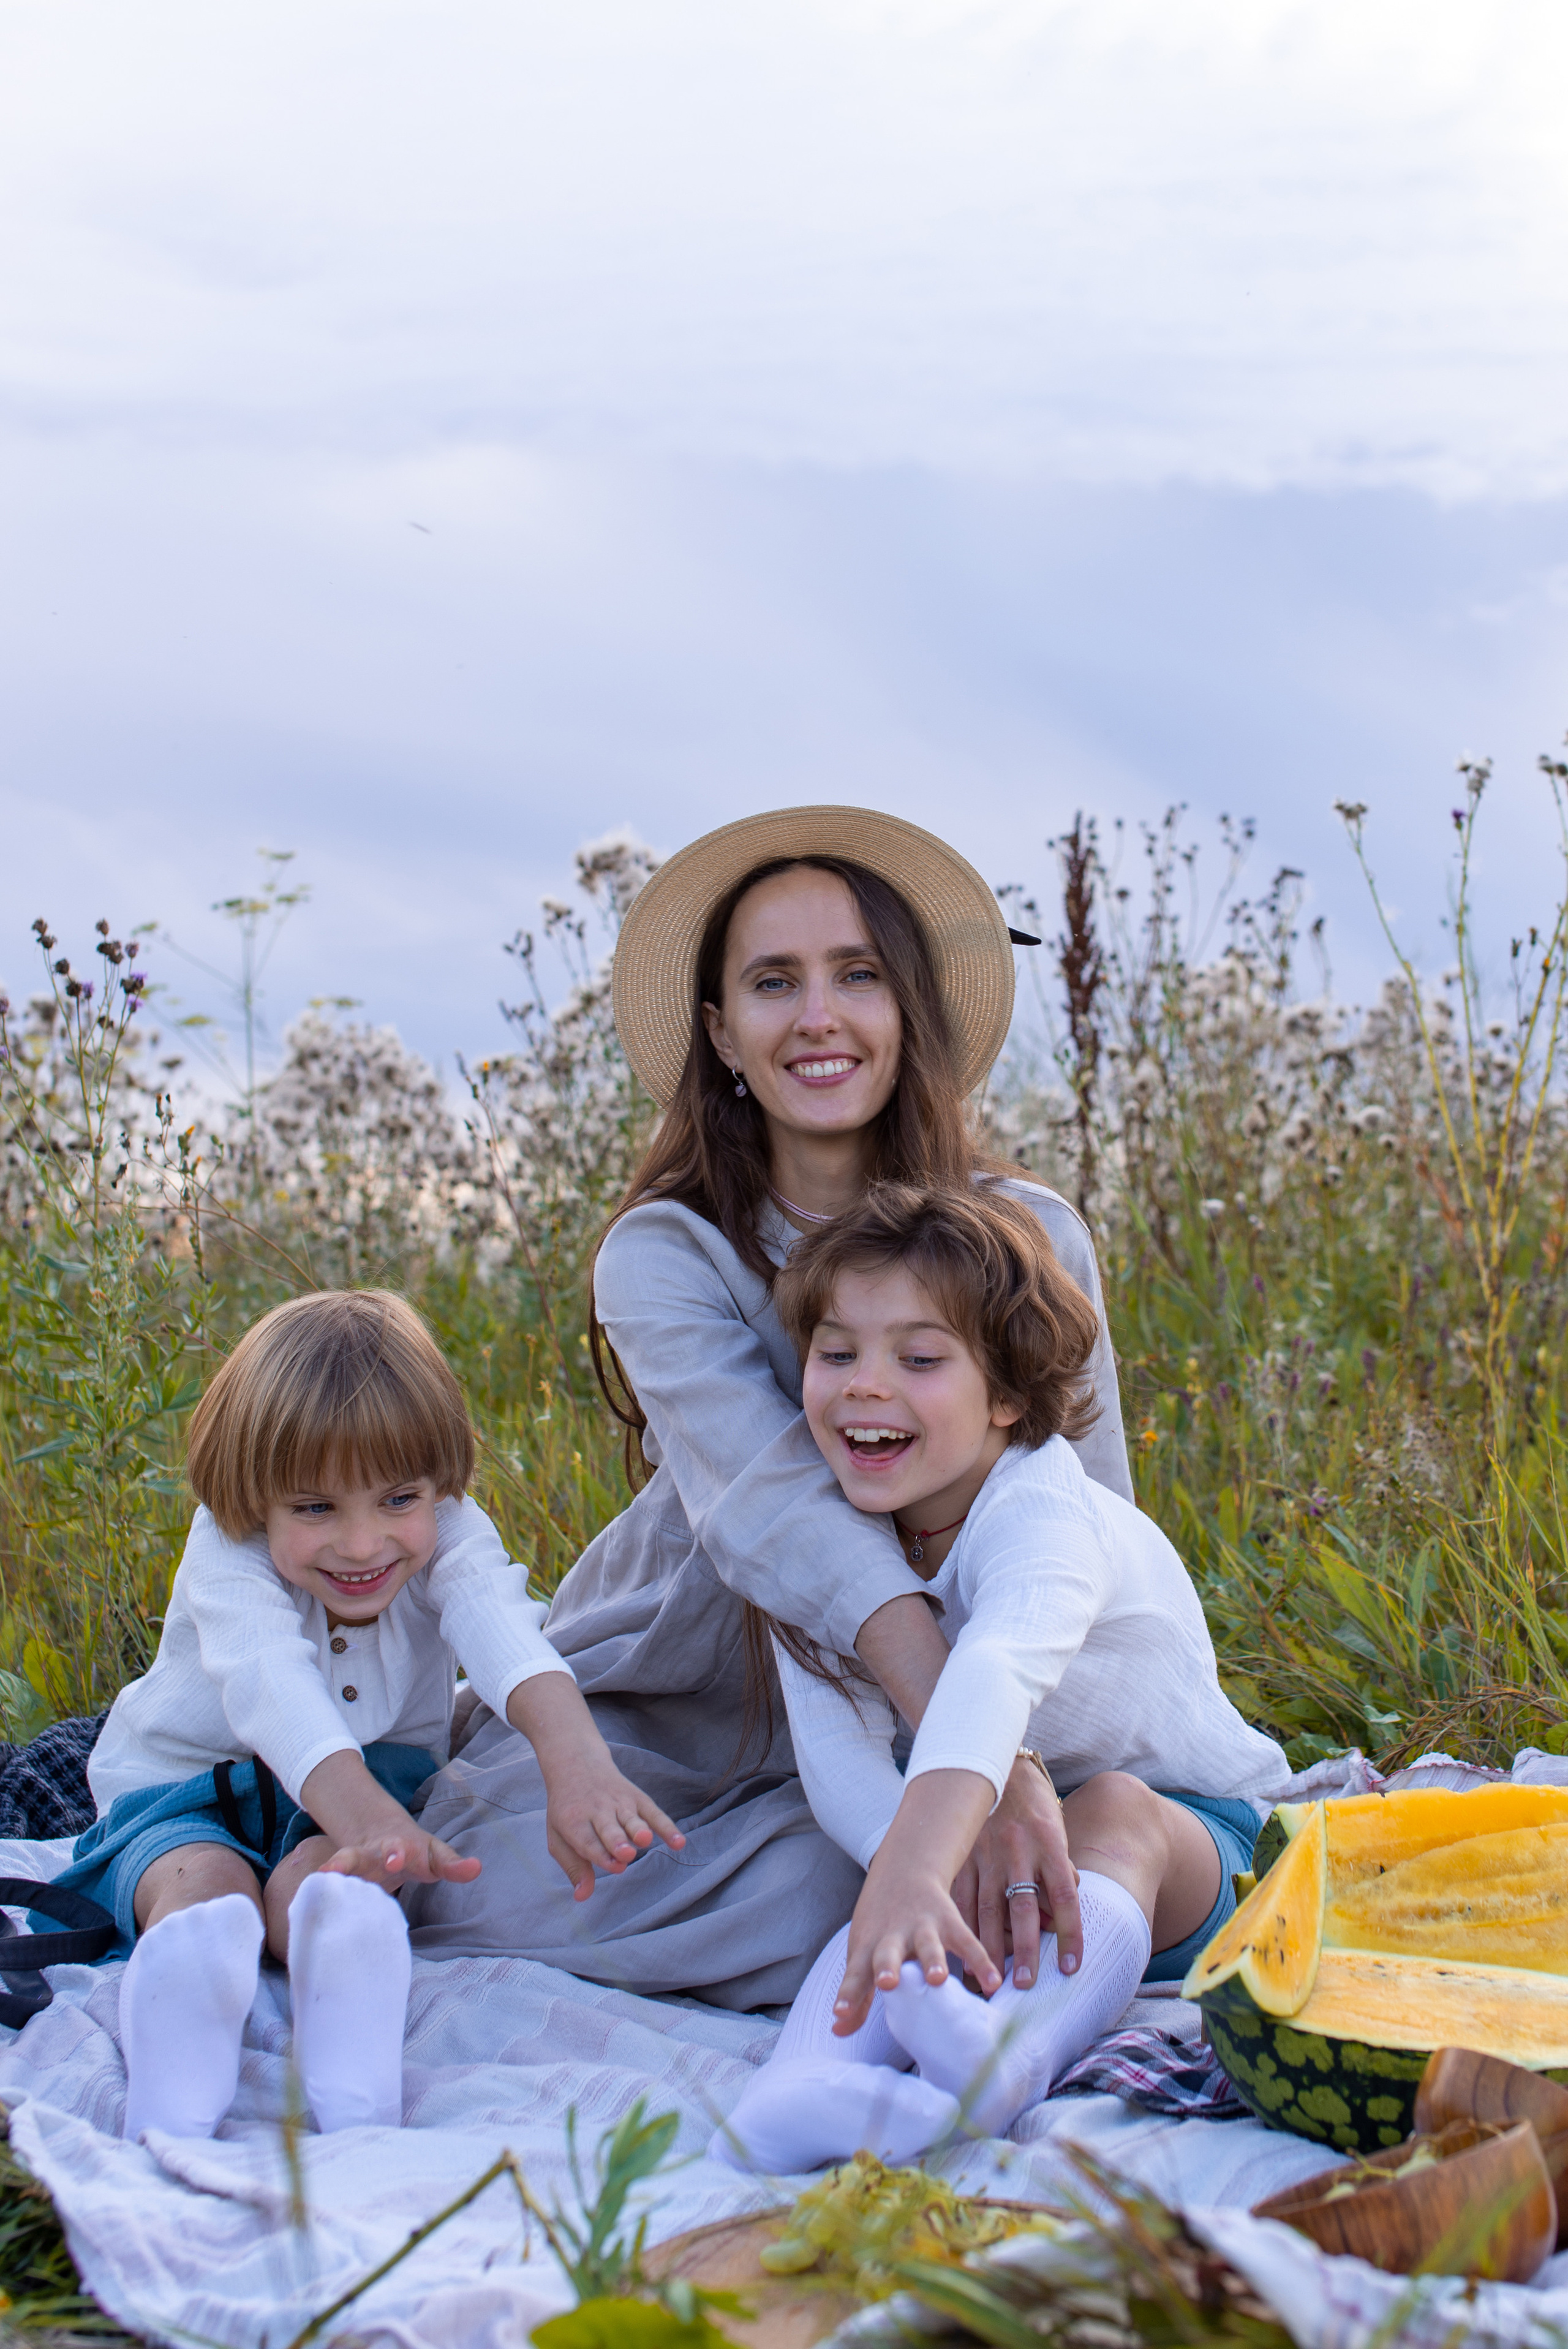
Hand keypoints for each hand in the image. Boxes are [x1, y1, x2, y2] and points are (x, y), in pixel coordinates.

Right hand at [322, 1824, 480, 1891]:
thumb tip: (476, 1868)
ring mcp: (357, 1863)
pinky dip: (318, 1888)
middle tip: (380, 1862)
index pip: (406, 1851)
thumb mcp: (436, 1855)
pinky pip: (328, 1882)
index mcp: (403, 1848)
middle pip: (374, 1852)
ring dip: (339, 1866)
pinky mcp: (341, 1876)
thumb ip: (453, 1865)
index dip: (401, 1855)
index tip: (397, 1860)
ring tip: (324, 1875)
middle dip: (372, 1857)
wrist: (377, 1834)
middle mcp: (377, 1853)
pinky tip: (306, 1898)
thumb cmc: (414, 1852)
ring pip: (346, 1861)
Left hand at [545, 1756, 685, 1900]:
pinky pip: (654, 1813)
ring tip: (645, 1840)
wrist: (576, 1763)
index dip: (600, 1854)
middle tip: (626, 1854)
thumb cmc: (568, 1810)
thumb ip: (574, 1867)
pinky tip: (678, 1843)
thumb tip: (582, 1897)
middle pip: (609, 1829)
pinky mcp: (636, 1797)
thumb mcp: (559, 1837)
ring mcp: (618, 1803)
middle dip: (618, 1842)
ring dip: (638, 1830)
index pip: (587, 1841)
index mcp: (574, 1821)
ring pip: (631, 1819)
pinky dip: (667, 1827)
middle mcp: (597, 1810)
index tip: (614, 1867)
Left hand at [835, 1851, 997, 2034]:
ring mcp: (922, 1928)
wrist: (905, 1868)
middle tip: (886, 1982)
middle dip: (886, 1968)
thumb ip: (856, 1995)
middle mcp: (893, 1936)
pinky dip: (981, 1962)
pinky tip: (993, 1983)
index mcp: (868, 1947)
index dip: (847, 1994)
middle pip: (887, 1953)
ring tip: (937, 1978)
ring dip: (932, 1960)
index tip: (839, 2015)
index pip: (854, 1974)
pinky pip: (968, 1944)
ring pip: (928, 1944)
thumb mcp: (863, 1953)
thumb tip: (838, 2031)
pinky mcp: (950, 1922)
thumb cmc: (880, 1924)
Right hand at [953, 1756, 1079, 1985]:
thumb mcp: (1057, 1832)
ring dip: (990, 1946)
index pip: (1066, 1896)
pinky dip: (962, 1925)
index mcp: (1050, 1845)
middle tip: (1024, 1985)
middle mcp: (1020, 1851)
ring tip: (989, 1980)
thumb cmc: (1034, 1807)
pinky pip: (963, 1895)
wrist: (998, 1765)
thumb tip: (1057, 1917)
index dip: (1070, 1934)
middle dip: (1025, 1950)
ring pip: (988, 1907)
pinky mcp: (964, 1854)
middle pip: (1024, 1909)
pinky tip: (960, 1949)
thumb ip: (1060, 1872)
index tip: (1071, 1968)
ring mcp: (988, 1853)